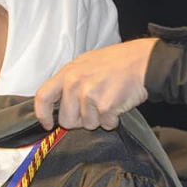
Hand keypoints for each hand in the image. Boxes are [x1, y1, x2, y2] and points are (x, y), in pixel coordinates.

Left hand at [34, 38, 157, 130]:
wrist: (143, 62)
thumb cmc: (117, 62)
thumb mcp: (86, 63)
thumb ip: (70, 81)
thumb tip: (60, 101)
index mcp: (68, 72)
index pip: (43, 97)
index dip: (43, 115)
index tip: (48, 124)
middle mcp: (75, 83)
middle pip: (67, 120)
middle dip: (80, 120)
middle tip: (94, 107)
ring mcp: (89, 95)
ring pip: (88, 125)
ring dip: (100, 119)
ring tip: (109, 100)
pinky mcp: (105, 106)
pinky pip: (106, 124)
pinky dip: (114, 119)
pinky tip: (119, 104)